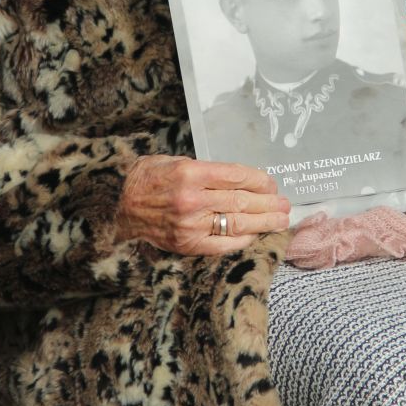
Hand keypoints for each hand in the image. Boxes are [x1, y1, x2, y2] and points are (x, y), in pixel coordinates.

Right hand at [115, 155, 290, 254]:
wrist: (119, 207)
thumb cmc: (149, 179)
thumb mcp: (174, 161)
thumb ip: (206, 169)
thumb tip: (242, 178)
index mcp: (190, 173)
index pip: (237, 176)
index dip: (260, 180)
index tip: (272, 183)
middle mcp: (192, 199)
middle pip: (242, 201)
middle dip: (269, 202)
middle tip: (285, 204)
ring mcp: (190, 224)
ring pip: (238, 223)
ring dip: (264, 222)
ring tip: (281, 219)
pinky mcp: (187, 244)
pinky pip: (223, 244)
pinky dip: (243, 240)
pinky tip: (256, 234)